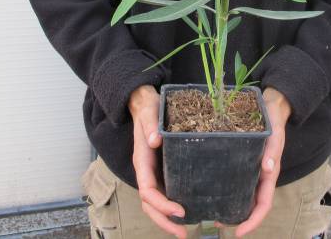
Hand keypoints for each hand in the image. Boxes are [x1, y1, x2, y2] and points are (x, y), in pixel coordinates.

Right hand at [128, 85, 187, 238]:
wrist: (145, 104)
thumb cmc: (148, 109)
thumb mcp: (149, 113)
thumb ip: (149, 126)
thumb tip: (154, 140)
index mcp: (142, 161)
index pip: (148, 190)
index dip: (161, 204)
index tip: (179, 211)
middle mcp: (146, 171)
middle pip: (150, 204)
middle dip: (164, 221)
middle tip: (184, 233)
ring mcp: (152, 172)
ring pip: (155, 202)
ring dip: (167, 218)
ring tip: (186, 230)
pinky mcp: (160, 169)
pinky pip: (163, 192)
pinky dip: (171, 206)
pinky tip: (187, 209)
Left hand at [215, 87, 291, 236]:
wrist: (271, 107)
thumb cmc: (274, 121)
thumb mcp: (275, 134)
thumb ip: (273, 150)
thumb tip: (268, 168)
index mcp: (269, 173)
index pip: (263, 204)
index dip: (253, 220)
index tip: (238, 232)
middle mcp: (261, 174)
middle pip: (252, 203)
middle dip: (238, 216)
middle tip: (217, 220)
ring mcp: (252, 168)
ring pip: (244, 192)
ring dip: (232, 204)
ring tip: (212, 208)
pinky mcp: (244, 159)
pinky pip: (237, 178)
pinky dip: (228, 186)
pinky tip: (214, 186)